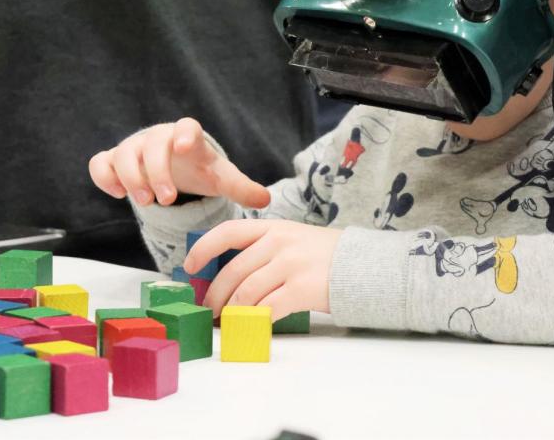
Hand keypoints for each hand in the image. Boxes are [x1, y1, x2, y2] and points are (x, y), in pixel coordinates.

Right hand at [88, 117, 270, 208]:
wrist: (174, 165)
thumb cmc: (198, 168)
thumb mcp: (219, 178)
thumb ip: (239, 187)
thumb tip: (264, 200)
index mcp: (187, 136)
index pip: (187, 126)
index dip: (184, 134)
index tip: (184, 147)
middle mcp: (158, 137)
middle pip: (152, 144)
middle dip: (156, 171)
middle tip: (164, 199)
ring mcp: (133, 148)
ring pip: (123, 153)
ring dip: (131, 177)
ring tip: (144, 202)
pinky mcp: (114, 160)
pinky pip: (100, 163)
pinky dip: (104, 176)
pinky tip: (116, 193)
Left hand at [184, 219, 341, 321]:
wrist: (365, 265)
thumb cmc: (325, 256)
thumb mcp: (293, 239)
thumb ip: (264, 249)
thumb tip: (228, 275)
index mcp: (273, 227)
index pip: (228, 231)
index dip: (203, 248)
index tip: (189, 266)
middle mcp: (279, 242)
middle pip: (233, 270)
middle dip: (215, 294)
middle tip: (208, 309)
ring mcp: (291, 265)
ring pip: (246, 292)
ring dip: (232, 311)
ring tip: (227, 321)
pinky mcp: (302, 289)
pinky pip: (268, 309)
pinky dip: (255, 320)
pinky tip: (253, 326)